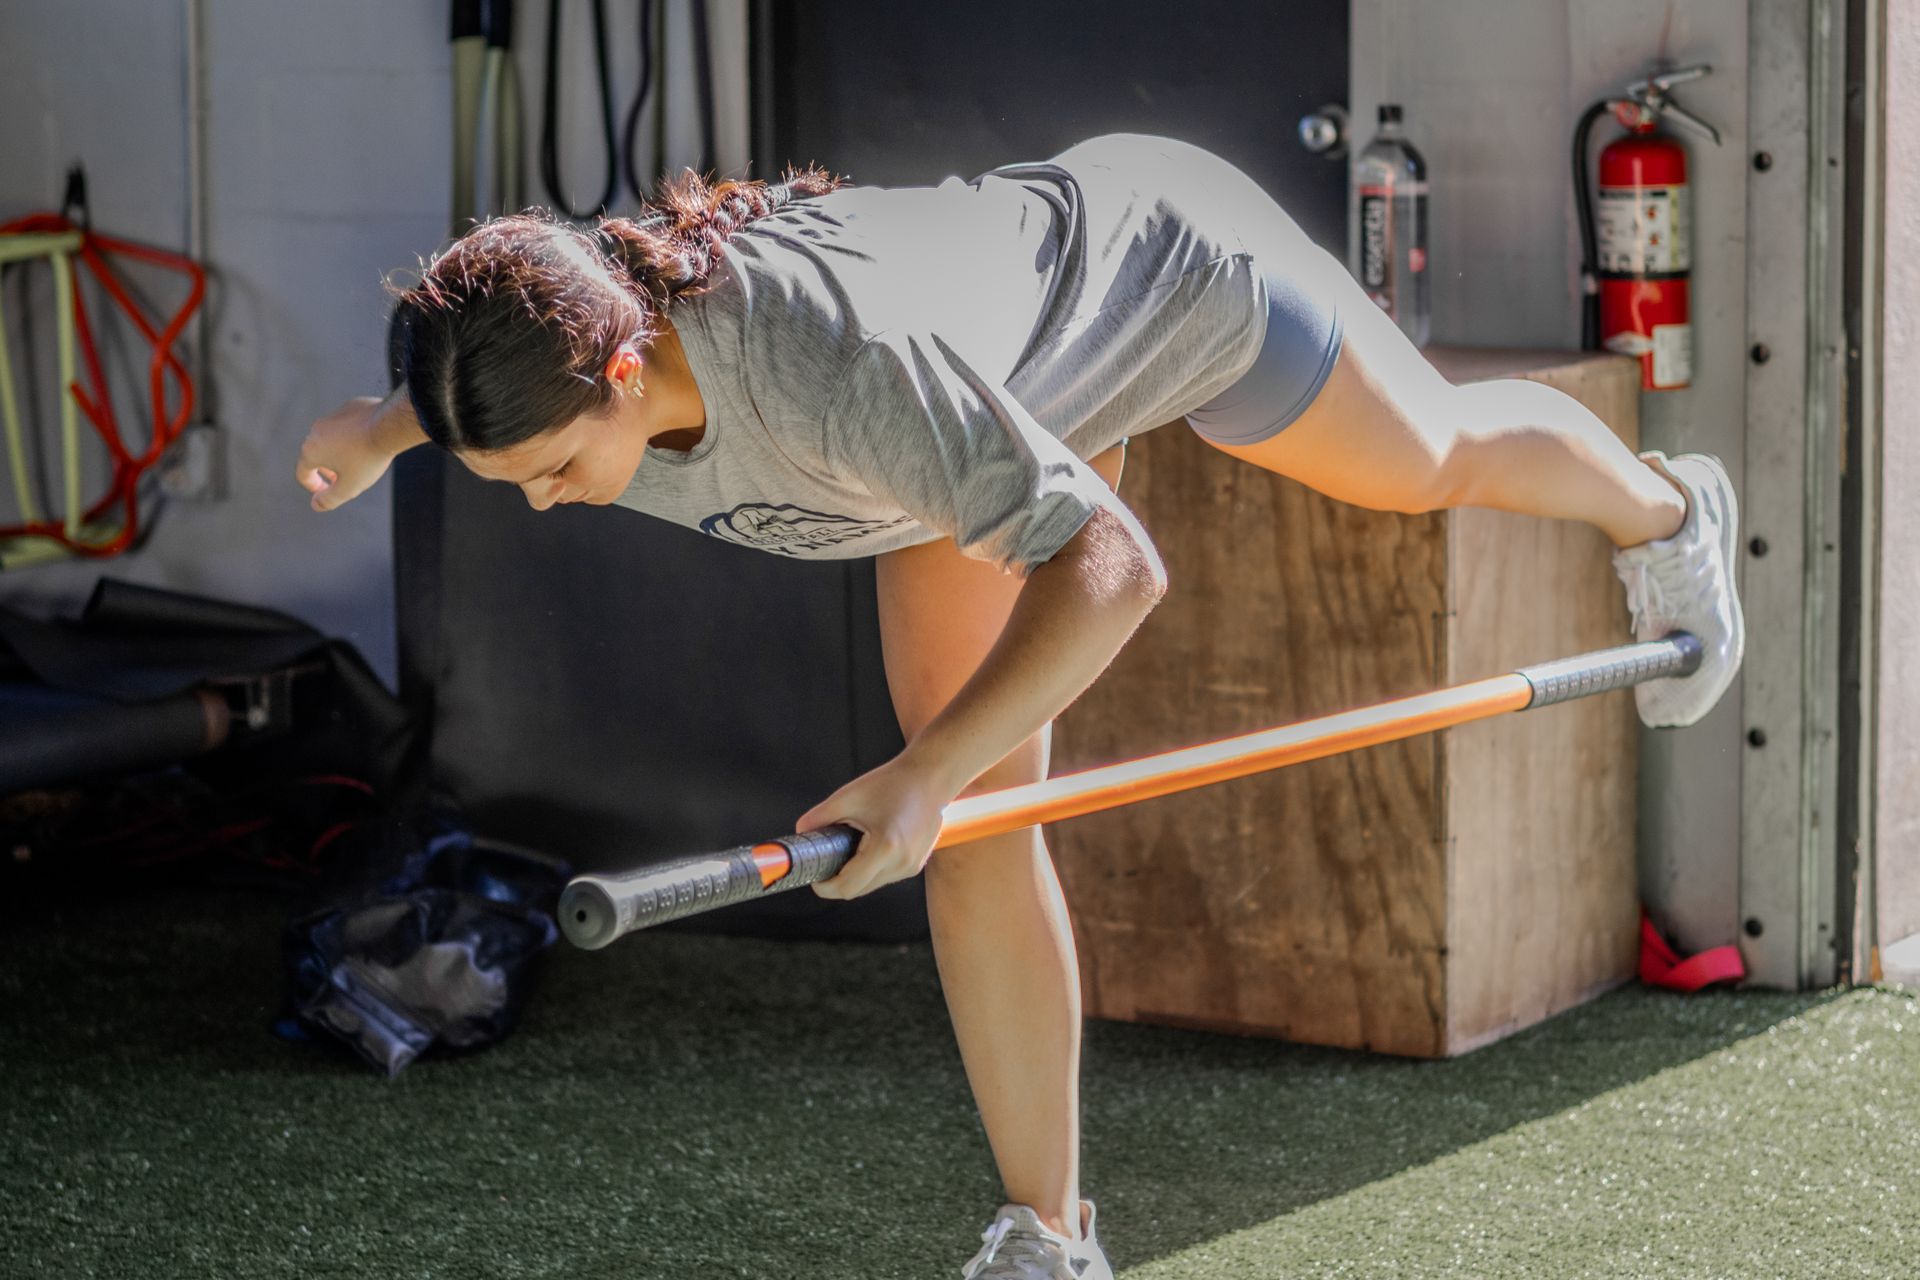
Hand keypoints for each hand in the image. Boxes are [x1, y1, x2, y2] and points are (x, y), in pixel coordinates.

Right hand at [296, 395, 397, 511]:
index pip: (303, 473)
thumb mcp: (349, 487)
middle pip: (315, 455)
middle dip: (327, 470)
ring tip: (357, 462)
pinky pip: (346, 426)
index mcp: (310, 450)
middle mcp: (316, 431)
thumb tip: (316, 504)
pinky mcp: (349, 407)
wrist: (388, 426)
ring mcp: (332, 417)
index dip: (313, 487)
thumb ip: (330, 499)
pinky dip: (352, 436)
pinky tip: (368, 443)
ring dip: (339, 452)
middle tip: (342, 479)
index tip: (327, 492)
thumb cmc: (367, 458)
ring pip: (331, 439)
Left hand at [795, 752, 956, 899]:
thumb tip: (800, 835)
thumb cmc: (892, 783)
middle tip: (826, 857)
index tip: (814, 875)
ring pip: (871, 885)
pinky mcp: (916, 865)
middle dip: (838, 878)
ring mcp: (912, 867)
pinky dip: (872, 866)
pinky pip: (885, 876)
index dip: (825, 886)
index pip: (846, 887)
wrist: (931, 776)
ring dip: (856, 872)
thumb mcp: (848, 796)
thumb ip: (819, 818)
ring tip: (853, 843)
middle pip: (858, 889)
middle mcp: (902, 864)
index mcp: (885, 849)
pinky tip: (871, 842)